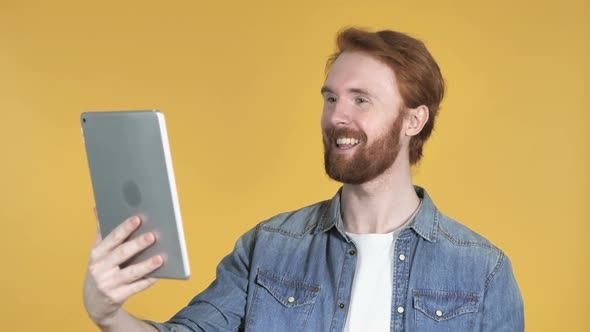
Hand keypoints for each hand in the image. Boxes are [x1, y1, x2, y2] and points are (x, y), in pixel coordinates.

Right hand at [83, 211, 163, 327]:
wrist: (94, 302)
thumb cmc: (102, 269)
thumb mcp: (98, 252)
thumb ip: (101, 231)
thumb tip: (98, 207)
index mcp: (96, 253)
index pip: (111, 238)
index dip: (125, 228)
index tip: (138, 218)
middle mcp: (99, 268)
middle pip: (121, 254)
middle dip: (137, 244)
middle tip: (153, 235)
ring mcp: (107, 284)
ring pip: (131, 272)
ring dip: (147, 265)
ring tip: (161, 257)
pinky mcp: (116, 297)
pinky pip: (136, 287)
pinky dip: (148, 281)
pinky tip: (160, 274)